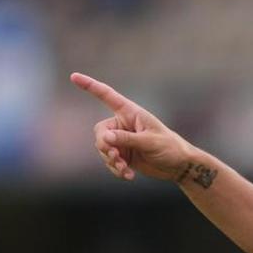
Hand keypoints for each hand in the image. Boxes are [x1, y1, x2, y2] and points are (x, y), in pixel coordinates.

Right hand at [71, 72, 194, 182]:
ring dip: (111, 160)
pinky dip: (116, 169)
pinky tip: (129, 175)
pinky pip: (109, 161)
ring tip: (125, 169)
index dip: (90, 86)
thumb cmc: (169, 147)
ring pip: (103, 149)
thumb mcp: (150, 142)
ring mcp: (122, 140)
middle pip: (100, 132)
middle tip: (116, 156)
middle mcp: (123, 124)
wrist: (178, 165)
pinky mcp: (122, 154)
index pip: (107, 96)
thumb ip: (127, 139)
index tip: (73, 76)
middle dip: (105, 146)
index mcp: (131, 112)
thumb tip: (106, 138)